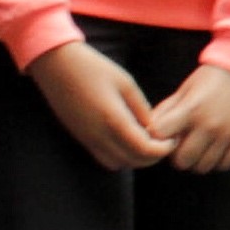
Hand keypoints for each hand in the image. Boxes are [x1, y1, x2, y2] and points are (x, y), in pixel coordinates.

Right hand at [25, 39, 172, 169]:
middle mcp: (99, 135)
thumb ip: (141, 109)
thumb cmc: (94, 68)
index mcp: (113, 120)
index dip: (163, 149)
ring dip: (135, 158)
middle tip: (164, 141)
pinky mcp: (80, 137)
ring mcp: (87, 139)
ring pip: (118, 164)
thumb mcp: (126, 83)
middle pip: (133, 162)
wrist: (56, 65)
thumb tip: (154, 129)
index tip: (172, 138)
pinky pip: (103, 158)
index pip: (145, 150)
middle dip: (153, 156)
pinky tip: (127, 139)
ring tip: (146, 140)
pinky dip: (120, 156)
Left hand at [141, 62, 229, 174]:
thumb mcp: (185, 89)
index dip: (157, 138)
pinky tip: (214, 149)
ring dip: (196, 161)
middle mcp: (209, 124)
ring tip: (198, 148)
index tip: (164, 134)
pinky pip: (224, 164)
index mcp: (191, 109)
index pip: (160, 136)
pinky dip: (216, 161)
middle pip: (182, 161)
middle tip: (181, 145)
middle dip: (176, 156)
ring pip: (203, 167)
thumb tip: (149, 133)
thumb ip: (166, 111)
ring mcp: (227, 133)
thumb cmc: (210, 78)